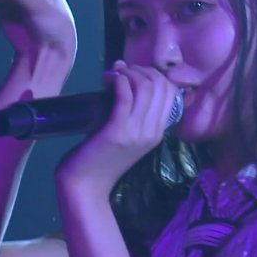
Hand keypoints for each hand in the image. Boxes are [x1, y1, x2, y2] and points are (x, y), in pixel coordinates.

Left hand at [55, 60, 179, 195]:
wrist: (86, 186)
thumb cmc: (101, 159)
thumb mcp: (125, 135)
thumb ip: (130, 114)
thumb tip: (124, 78)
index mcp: (158, 132)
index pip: (171, 92)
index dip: (154, 74)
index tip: (133, 74)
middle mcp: (153, 131)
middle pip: (161, 85)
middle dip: (141, 70)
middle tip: (121, 72)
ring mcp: (136, 132)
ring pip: (145, 87)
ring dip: (128, 73)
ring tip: (112, 75)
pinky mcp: (117, 132)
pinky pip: (125, 96)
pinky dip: (118, 81)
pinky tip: (107, 80)